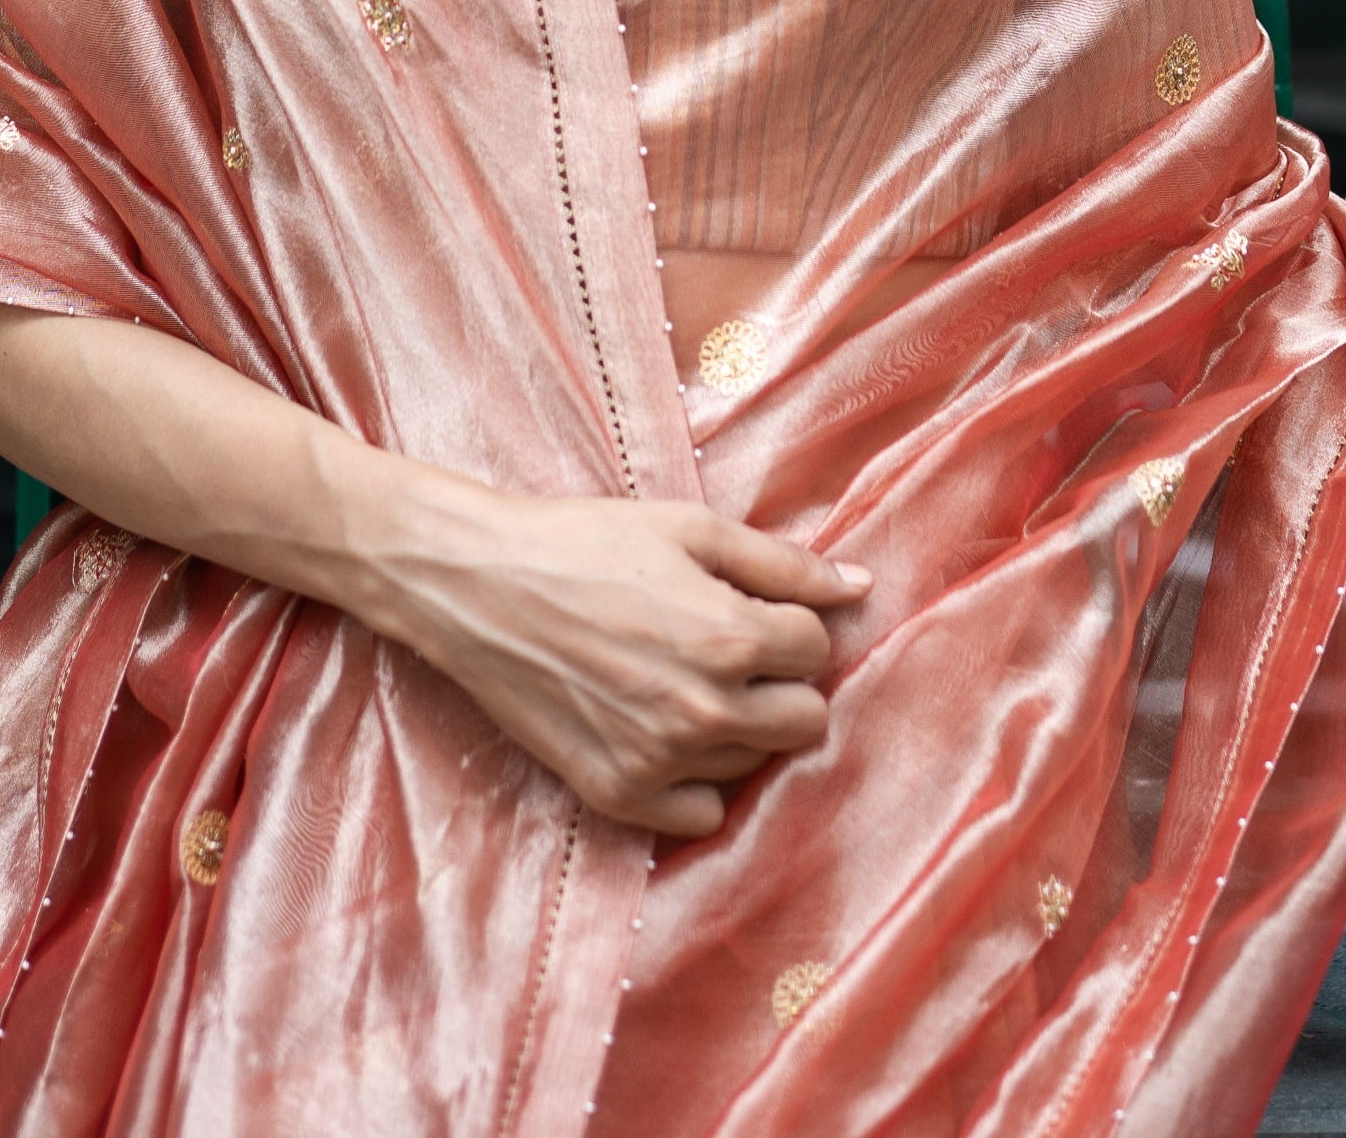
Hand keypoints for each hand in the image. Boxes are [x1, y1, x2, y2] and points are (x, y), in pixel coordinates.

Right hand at [364, 473, 871, 837]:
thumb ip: (785, 564)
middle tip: (732, 650)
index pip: (818, 649)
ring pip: (754, 764)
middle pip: (806, 720)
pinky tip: (664, 730)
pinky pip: (702, 817)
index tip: (750, 606)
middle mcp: (705, 710)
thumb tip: (863, 589)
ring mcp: (661, 761)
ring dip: (739, 726)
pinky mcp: (619, 796)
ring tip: (683, 678)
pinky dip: (696, 781)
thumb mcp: (690, 528)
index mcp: (730, 638)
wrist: (481, 586)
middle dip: (783, 683)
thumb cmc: (587, 542)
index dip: (791, 622)